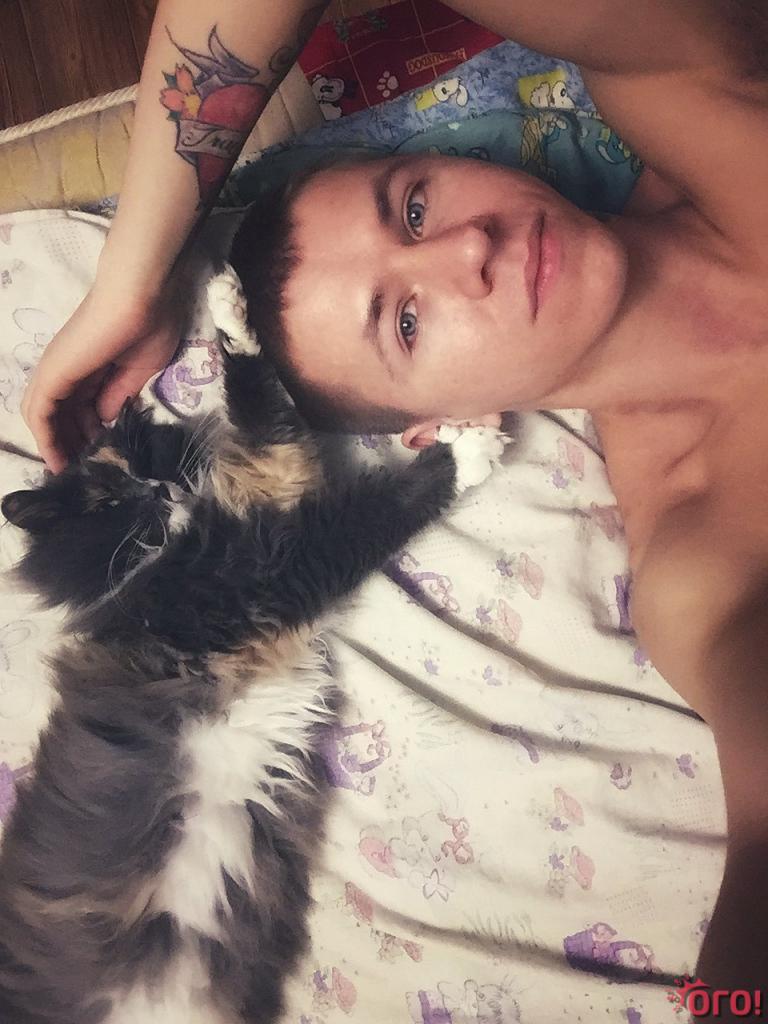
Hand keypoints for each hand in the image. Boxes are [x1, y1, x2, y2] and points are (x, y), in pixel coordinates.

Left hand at [22, 281, 183, 471]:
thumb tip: (106, 419)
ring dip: (55, 445)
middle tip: (84, 470)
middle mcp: (68, 368)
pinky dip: (46, 440)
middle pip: (59, 413)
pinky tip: (58, 462)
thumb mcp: (139, 371)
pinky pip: (40, 414)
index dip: (88, 431)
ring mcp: (57, 370)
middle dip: (70, 443)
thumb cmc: (150, 325)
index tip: (100, 455)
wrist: (143, 297)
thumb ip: (119, 395)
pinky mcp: (53, 374)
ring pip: (44, 416)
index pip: (80, 405)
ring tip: (69, 472)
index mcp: (91, 365)